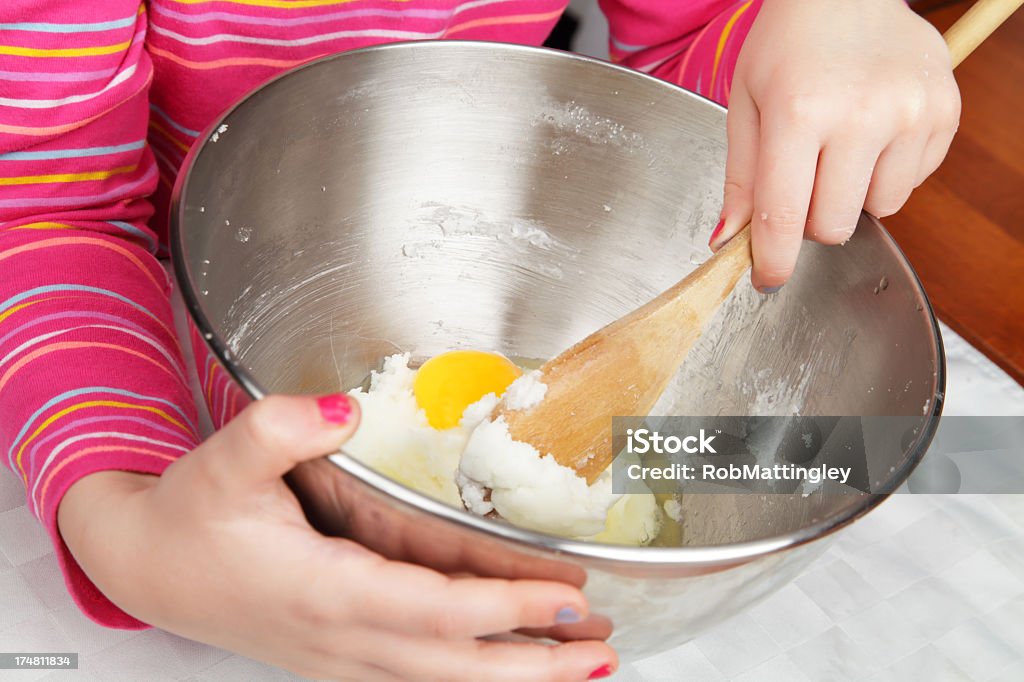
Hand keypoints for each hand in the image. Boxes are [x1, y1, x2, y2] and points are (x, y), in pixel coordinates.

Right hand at [58, 394, 615, 680]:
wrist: (151, 567)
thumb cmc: (191, 518)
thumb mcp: (223, 459)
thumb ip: (279, 428)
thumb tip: (341, 408)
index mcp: (325, 588)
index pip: (435, 606)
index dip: (505, 604)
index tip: (567, 596)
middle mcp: (342, 635)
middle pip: (455, 663)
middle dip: (535, 663)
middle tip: (602, 654)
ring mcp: (342, 657)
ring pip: (443, 681)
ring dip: (516, 679)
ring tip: (581, 668)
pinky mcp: (342, 659)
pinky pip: (420, 679)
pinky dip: (474, 679)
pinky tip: (509, 669)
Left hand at [712, 0, 960, 290]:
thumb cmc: (787, 45)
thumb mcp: (745, 104)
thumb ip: (740, 179)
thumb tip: (730, 241)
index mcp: (799, 112)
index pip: (785, 217)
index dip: (774, 261)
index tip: (769, 278)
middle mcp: (862, 114)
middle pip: (834, 225)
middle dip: (810, 218)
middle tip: (803, 180)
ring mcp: (910, 112)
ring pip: (878, 210)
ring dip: (851, 196)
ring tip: (839, 148)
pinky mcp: (944, 112)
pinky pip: (912, 183)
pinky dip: (887, 173)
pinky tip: (871, 134)